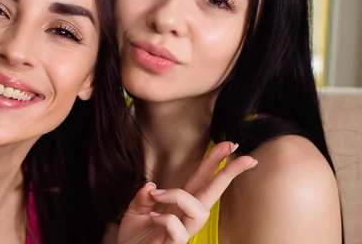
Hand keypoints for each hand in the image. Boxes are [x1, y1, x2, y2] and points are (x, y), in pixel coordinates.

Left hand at [117, 142, 257, 243]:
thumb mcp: (135, 211)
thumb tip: (150, 185)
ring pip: (199, 210)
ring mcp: (183, 233)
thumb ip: (143, 197)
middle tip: (244, 155)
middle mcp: (185, 218)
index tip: (230, 145)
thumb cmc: (134, 238)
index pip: (200, 180)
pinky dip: (165, 219)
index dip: (213, 163)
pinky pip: (179, 230)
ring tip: (157, 195)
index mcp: (178, 206)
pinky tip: (152, 217)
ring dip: (179, 196)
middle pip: (212, 193)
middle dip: (227, 173)